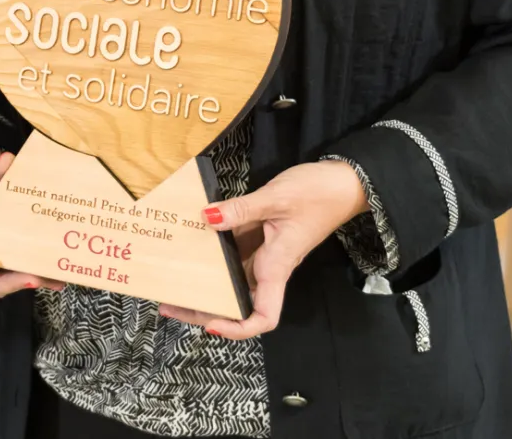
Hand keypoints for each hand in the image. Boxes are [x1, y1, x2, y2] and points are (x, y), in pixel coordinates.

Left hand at [158, 160, 368, 339]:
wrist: (342, 182)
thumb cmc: (318, 194)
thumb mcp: (276, 197)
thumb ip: (240, 209)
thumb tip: (207, 217)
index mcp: (278, 266)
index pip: (264, 316)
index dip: (239, 328)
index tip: (211, 323)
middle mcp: (270, 267)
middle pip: (239, 302)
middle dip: (205, 309)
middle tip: (169, 304)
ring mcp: (265, 254)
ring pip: (233, 280)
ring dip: (205, 283)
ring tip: (172, 280)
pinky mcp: (261, 238)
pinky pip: (234, 254)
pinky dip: (213, 255)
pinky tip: (191, 245)